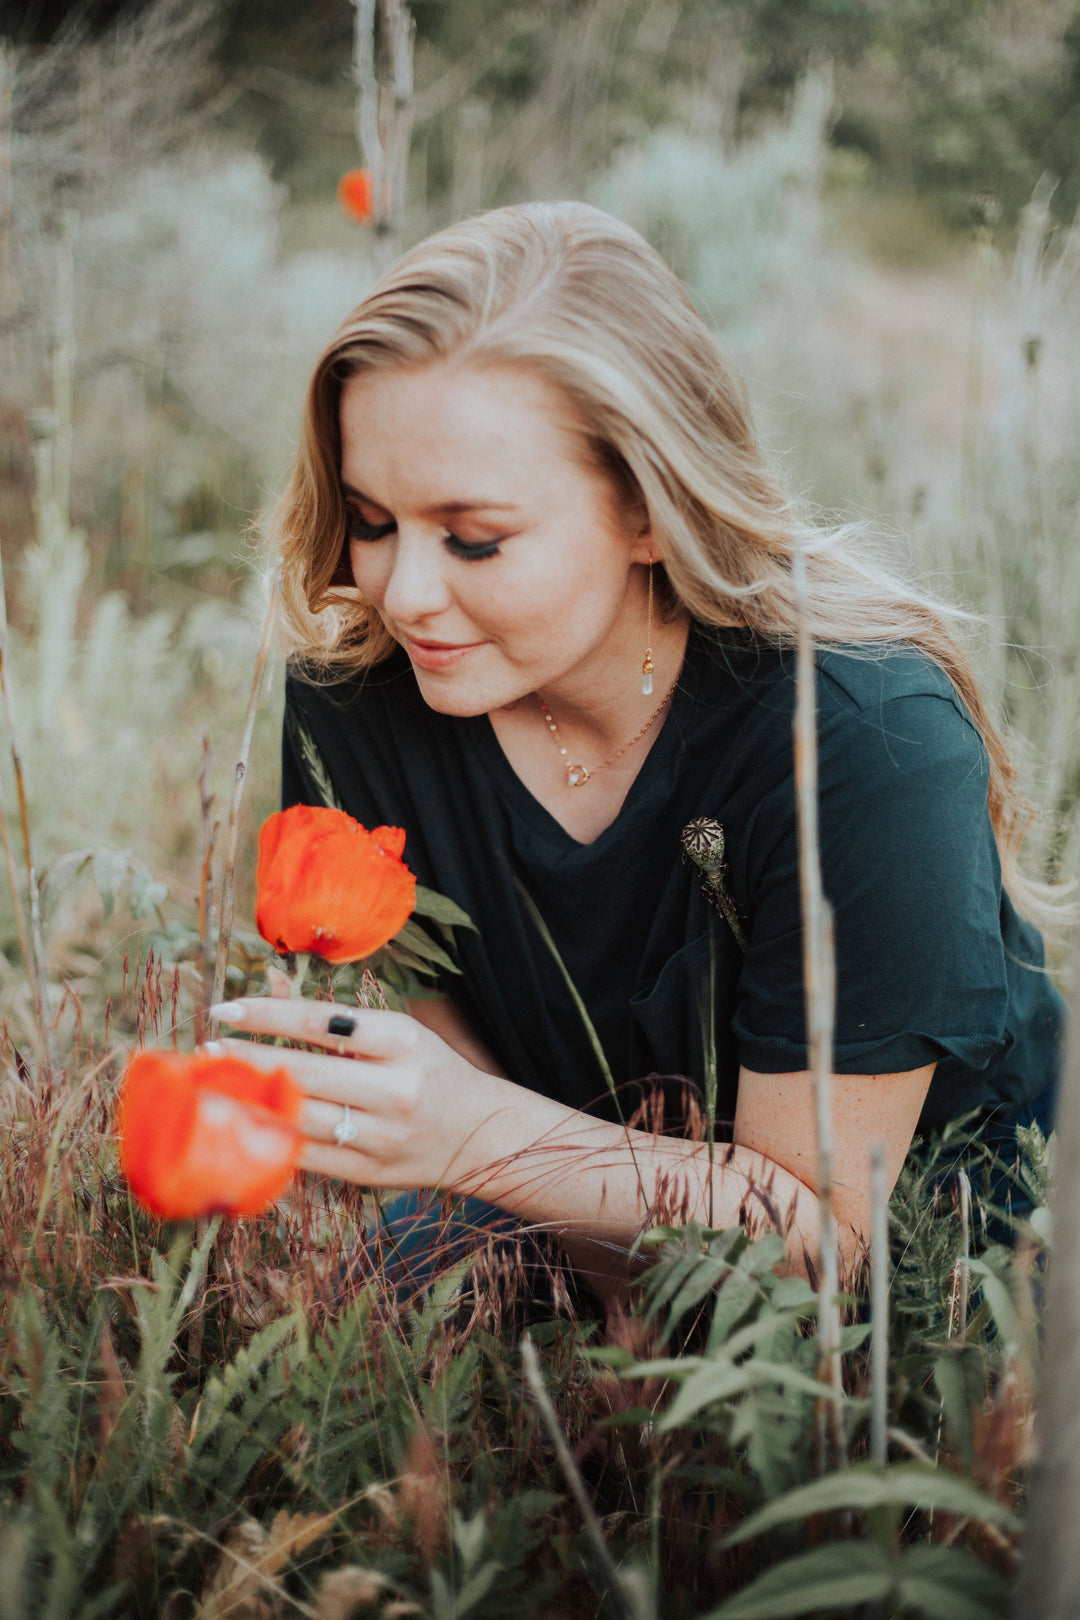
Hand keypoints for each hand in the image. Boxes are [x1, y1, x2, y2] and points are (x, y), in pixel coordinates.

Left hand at [207, 998, 515, 1191]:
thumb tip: (271, 986)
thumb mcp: (396, 1031)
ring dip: (248, 1101)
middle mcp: (394, 1089)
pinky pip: (306, 1156)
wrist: (478, 1134)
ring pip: (298, 1118)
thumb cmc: (429, 1070)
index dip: (266, 1014)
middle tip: (205, 1050)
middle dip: (245, 1059)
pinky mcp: (368, 1173)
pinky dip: (270, 1138)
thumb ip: (336, 1017)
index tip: (224, 1010)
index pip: (320, 1022)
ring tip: (213, 1086)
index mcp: (402, 1041)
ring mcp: (380, 1136)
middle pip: (302, 1072)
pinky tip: (243, 1122)